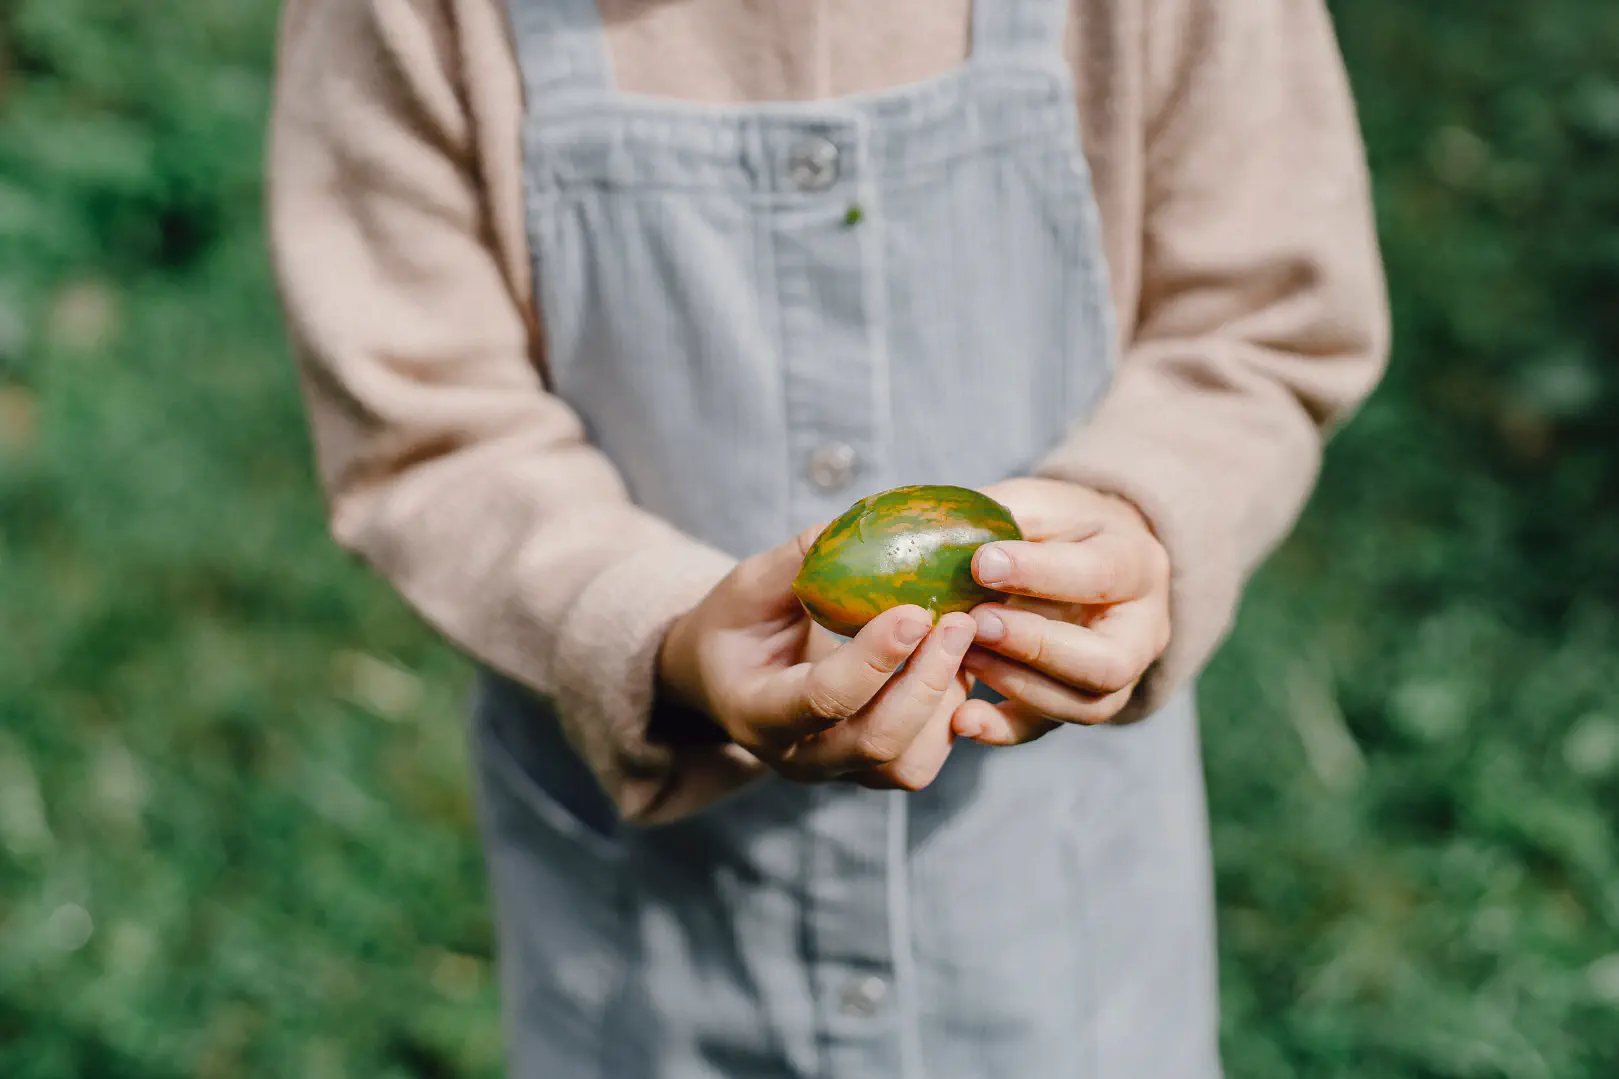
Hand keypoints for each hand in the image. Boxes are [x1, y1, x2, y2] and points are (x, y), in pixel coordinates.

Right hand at [659, 525, 975, 790]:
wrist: (724, 676)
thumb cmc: (736, 626)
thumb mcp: (748, 587)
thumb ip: (797, 561)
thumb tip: (853, 527)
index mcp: (756, 712)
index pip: (821, 698)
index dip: (873, 660)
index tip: (913, 612)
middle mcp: (798, 757)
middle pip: (876, 741)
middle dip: (925, 681)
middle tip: (958, 622)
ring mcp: (837, 768)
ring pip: (907, 763)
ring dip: (945, 702)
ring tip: (962, 638)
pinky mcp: (870, 768)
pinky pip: (922, 760)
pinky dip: (950, 716)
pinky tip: (956, 663)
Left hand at [950, 477, 1170, 744]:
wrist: (1088, 557)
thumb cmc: (1059, 527)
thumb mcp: (1041, 504)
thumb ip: (1002, 515)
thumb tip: (933, 534)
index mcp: (1136, 563)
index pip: (1101, 574)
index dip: (1041, 574)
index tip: (982, 563)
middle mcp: (1142, 629)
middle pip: (1106, 661)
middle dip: (1036, 645)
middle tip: (977, 623)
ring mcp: (1118, 674)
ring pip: (1084, 705)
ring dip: (1017, 685)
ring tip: (963, 658)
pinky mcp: (1080, 703)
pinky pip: (1049, 728)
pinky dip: (1003, 729)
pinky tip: (961, 718)